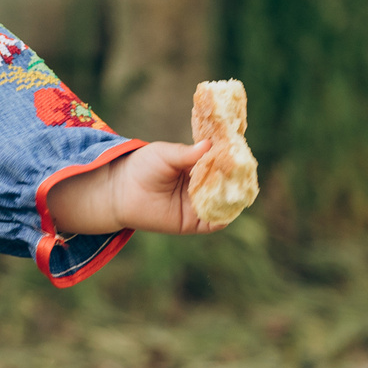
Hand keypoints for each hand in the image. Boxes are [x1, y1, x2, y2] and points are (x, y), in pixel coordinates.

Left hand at [44, 140, 228, 238]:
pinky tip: (228, 206)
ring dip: (233, 196)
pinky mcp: (193, 223)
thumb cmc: (143, 166)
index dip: (231, 158)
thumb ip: (187, 153)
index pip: (221, 163)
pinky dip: (224, 215)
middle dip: (236, 178)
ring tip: (241, 186)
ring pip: (224, 203)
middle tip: (246, 168)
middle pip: (227, 184)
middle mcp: (202, 187)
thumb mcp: (166, 154)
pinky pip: (214, 222)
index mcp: (198, 167)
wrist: (121, 190)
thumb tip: (210, 144)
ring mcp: (199, 205)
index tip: (241, 150)